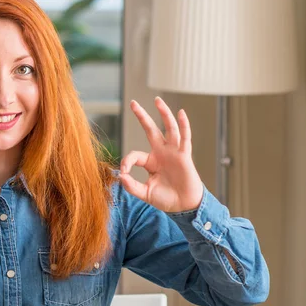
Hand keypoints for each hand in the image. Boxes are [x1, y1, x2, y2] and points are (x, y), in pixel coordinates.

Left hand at [119, 97, 203, 212]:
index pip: (135, 155)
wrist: (184, 205)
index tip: (124, 173)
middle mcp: (161, 153)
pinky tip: (181, 112)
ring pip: (168, 128)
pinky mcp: (184, 155)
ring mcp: (173, 152)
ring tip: (157, 100)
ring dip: (163, 113)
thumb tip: (120, 176)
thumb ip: (132, 186)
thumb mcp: (145, 193)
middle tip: (132, 102)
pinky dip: (184, 125)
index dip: (126, 162)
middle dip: (142, 116)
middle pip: (150, 130)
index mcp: (151, 161)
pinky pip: (185, 137)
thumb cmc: (166, 199)